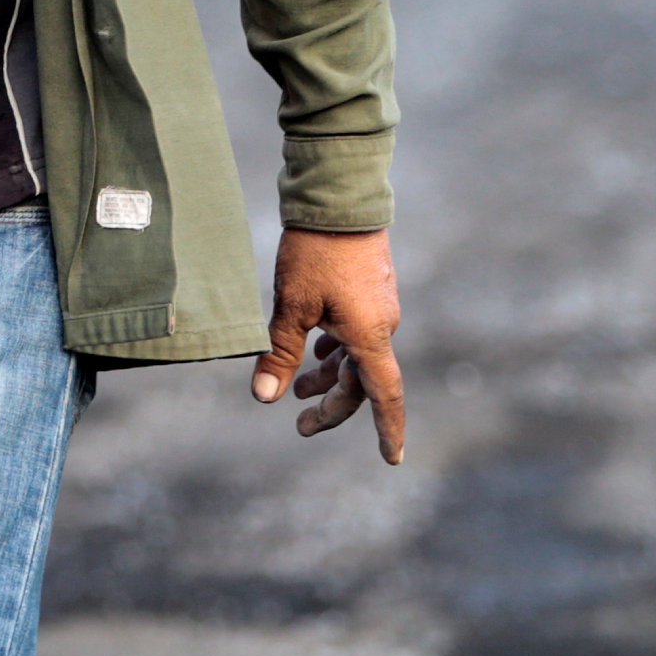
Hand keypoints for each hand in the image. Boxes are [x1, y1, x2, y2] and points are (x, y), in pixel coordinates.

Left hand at [250, 226, 404, 464]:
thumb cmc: (316, 251)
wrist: (338, 195)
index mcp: (369, 335)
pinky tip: (315, 350)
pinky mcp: (369, 288)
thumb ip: (280, 353)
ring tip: (297, 390)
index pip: (384, 397)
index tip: (391, 459)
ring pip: (356, 355)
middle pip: (360, 380)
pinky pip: (356, 333)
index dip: (388, 431)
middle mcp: (381, 325)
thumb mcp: (291, 305)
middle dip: (331, 404)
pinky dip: (335, 349)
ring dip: (328, 375)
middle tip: (299, 424)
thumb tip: (264, 397)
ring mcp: (378, 305)